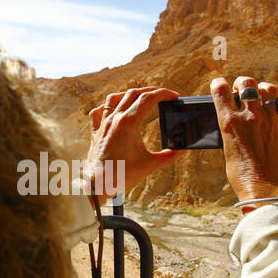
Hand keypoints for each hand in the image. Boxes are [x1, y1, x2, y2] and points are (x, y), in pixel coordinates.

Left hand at [81, 87, 181, 205]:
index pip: (148, 99)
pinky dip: (107, 107)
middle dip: (150, 91)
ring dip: (129, 94)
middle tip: (163, 95)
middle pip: (133, 93)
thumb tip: (181, 151)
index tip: (174, 96)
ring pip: (114, 98)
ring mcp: (103, 124)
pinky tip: (113, 110)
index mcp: (128, 123)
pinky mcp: (95, 132)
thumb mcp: (149, 165)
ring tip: (140, 97)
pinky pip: (98, 112)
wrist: (97, 185)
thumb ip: (168, 157)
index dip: (163, 94)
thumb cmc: (120, 175)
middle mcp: (114, 119)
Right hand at [210, 76, 277, 212]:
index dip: (219, 84)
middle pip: (247, 83)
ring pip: (269, 88)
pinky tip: (275, 110)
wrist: (268, 191)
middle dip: (242, 83)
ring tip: (262, 95)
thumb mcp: (228, 150)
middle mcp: (250, 116)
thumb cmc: (243, 176)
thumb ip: (231, 130)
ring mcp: (271, 119)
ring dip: (263, 89)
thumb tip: (233, 119)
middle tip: (242, 90)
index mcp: (230, 122)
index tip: (220, 85)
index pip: (221, 90)